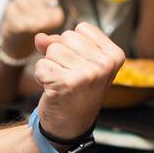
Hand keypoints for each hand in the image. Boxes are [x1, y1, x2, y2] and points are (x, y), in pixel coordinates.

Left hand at [0, 0, 63, 58]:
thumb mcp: (40, 5)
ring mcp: (34, 24)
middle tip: (27, 10)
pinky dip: (11, 10)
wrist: (19, 44)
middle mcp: (49, 21)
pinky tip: (15, 18)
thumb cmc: (31, 22)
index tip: (36, 4)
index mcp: (57, 16)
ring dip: (18, 3)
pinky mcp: (20, 27)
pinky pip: (11, 6)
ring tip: (21, 14)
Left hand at [32, 22, 124, 139]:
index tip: (80, 64)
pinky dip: (41, 76)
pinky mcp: (67, 83)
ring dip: (50, 65)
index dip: (73, 43)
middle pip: (66, 36)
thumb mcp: (78, 62)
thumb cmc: (76, 90)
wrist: (71, 125)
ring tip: (61, 82)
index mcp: (114, 55)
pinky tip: (53, 89)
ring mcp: (87, 74)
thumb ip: (60, 43)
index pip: (82, 27)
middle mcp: (104, 65)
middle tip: (68, 75)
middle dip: (60, 53)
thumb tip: (40, 37)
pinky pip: (41, 65)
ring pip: (52, 49)